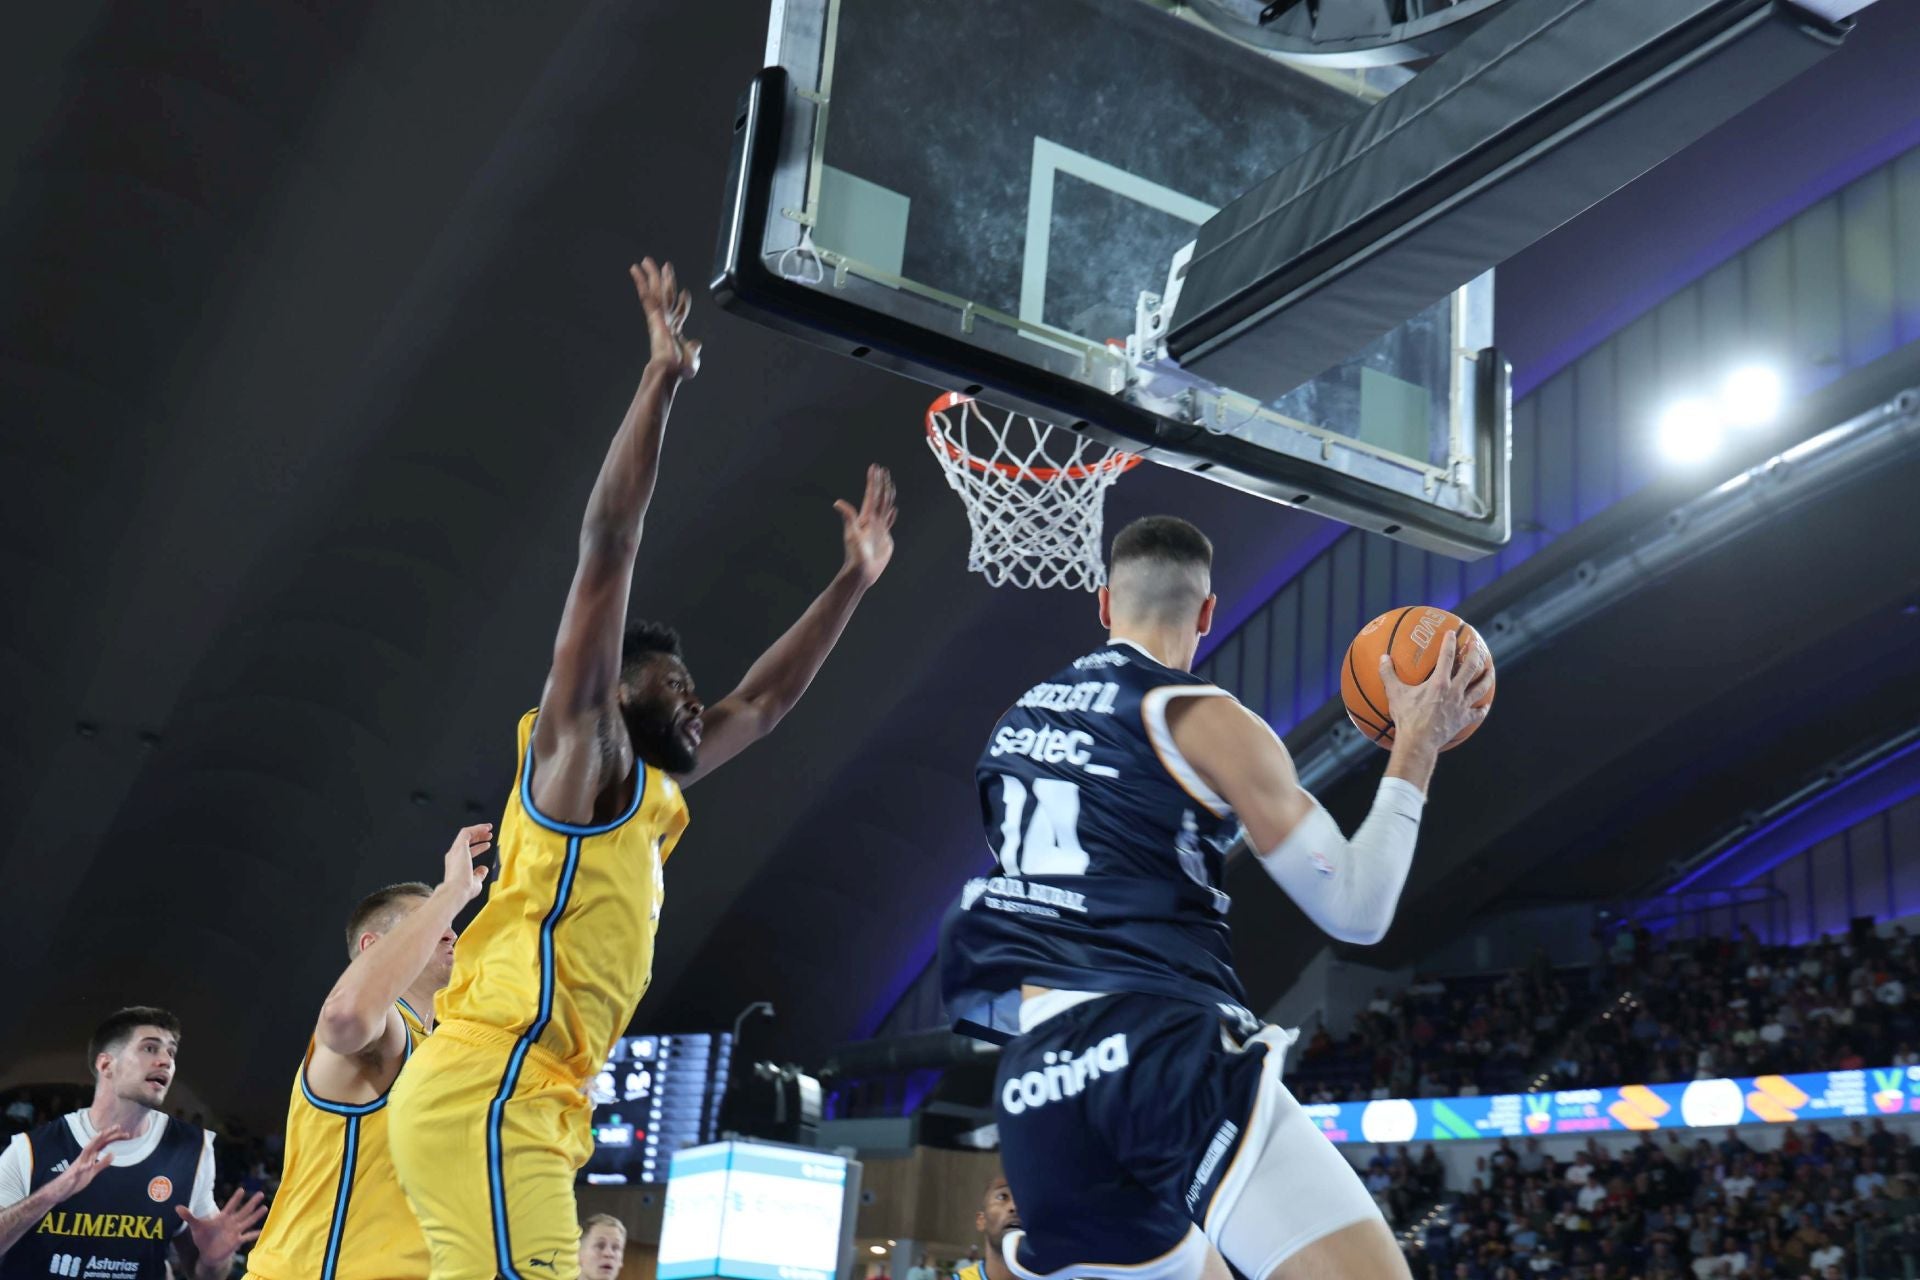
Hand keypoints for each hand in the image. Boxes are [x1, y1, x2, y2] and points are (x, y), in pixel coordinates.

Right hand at [45, 1126, 126, 1202]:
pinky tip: (88, 1164)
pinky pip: (78, 1171)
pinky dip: (83, 1167)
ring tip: (102, 1133)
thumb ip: (102, 1163)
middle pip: (96, 1143)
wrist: (59, 1191)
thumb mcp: (93, 1171)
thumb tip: (113, 1154)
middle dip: (106, 1134)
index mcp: (89, 1157)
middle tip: (119, 1126)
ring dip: (94, 1142)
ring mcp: (78, 1165)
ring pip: (86, 1151)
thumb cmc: (76, 1180)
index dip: (112, 1137)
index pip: (102, 1145)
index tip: (123, 1132)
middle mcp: (84, 1158)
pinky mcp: (72, 1175)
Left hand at [177, 1188, 267, 1261]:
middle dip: (252, 1203)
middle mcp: (231, 1222)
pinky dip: (254, 1234)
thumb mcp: (195, 1226)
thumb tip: (176, 1207)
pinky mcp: (236, 1241)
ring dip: (256, 1215)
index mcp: (222, 1217)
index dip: (236, 1198)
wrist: (207, 1253)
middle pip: (244, 1211)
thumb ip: (188, 1216)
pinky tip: (262, 1231)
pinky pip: (247, 1237)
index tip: (241, 1189)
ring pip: (248, 1221)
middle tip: (260, 1193)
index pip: (230, 1205)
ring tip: (265, 1208)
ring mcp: (235, 1232)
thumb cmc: (203, 1238)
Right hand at [439, 823, 492, 904]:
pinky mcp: (459, 847)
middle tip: (489, 835)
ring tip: (489, 828)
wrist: (456, 891)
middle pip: (466, 842)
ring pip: (465, 835)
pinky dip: (476, 828)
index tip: (488, 844)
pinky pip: (466, 832)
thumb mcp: (476, 882)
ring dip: (477, 830)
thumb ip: (479, 874)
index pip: (467, 852)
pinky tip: (485, 828)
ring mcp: (455, 851)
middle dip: (478, 837)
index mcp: (456, 865)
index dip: (478, 847)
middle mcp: (453, 856)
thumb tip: (484, 868)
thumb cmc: (464, 890)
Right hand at [630, 258, 700, 380]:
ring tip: (646, 261)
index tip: (686, 293)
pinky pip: (647, 294)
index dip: (683, 303)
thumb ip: (693, 349)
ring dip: (652, 275)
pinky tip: (635, 271)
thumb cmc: (678, 368)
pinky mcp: (653, 314)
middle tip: (666, 266)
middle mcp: (666, 320)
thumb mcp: (692, 358)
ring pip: (656, 291)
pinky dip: (641, 282)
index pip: (680, 312)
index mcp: (675, 330)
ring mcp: (659, 316)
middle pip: (666, 296)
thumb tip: (697, 343)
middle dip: (666, 281)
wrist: (669, 369)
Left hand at [835, 465, 896, 586]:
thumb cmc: (855, 555)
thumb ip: (848, 517)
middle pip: (879, 497)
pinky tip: (893, 509)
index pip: (871, 495)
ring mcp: (879, 528)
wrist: (862, 572)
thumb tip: (837, 503)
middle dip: (881, 483)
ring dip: (888, 495)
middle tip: (883, 470)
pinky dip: (892, 514)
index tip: (875, 467)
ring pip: (886, 507)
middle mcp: (873, 520)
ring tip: (889, 484)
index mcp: (866, 517)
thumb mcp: (851, 534)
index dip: (873, 481)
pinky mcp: (885, 537)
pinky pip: (890, 522)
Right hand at [1381, 628, 1490, 752]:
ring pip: (1480, 688)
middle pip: (1470, 668)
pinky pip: (1477, 713)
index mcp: (1439, 683)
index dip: (1450, 642)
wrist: (1419, 742)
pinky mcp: (1463, 719)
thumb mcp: (1395, 694)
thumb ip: (1388, 674)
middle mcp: (1454, 691)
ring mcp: (1461, 706)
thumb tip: (1382, 658)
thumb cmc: (1407, 718)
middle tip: (1476, 644)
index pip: (1447, 656)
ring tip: (1490, 670)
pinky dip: (1481, 708)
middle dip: (1475, 653)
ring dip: (1486, 677)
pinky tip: (1484, 706)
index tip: (1453, 633)